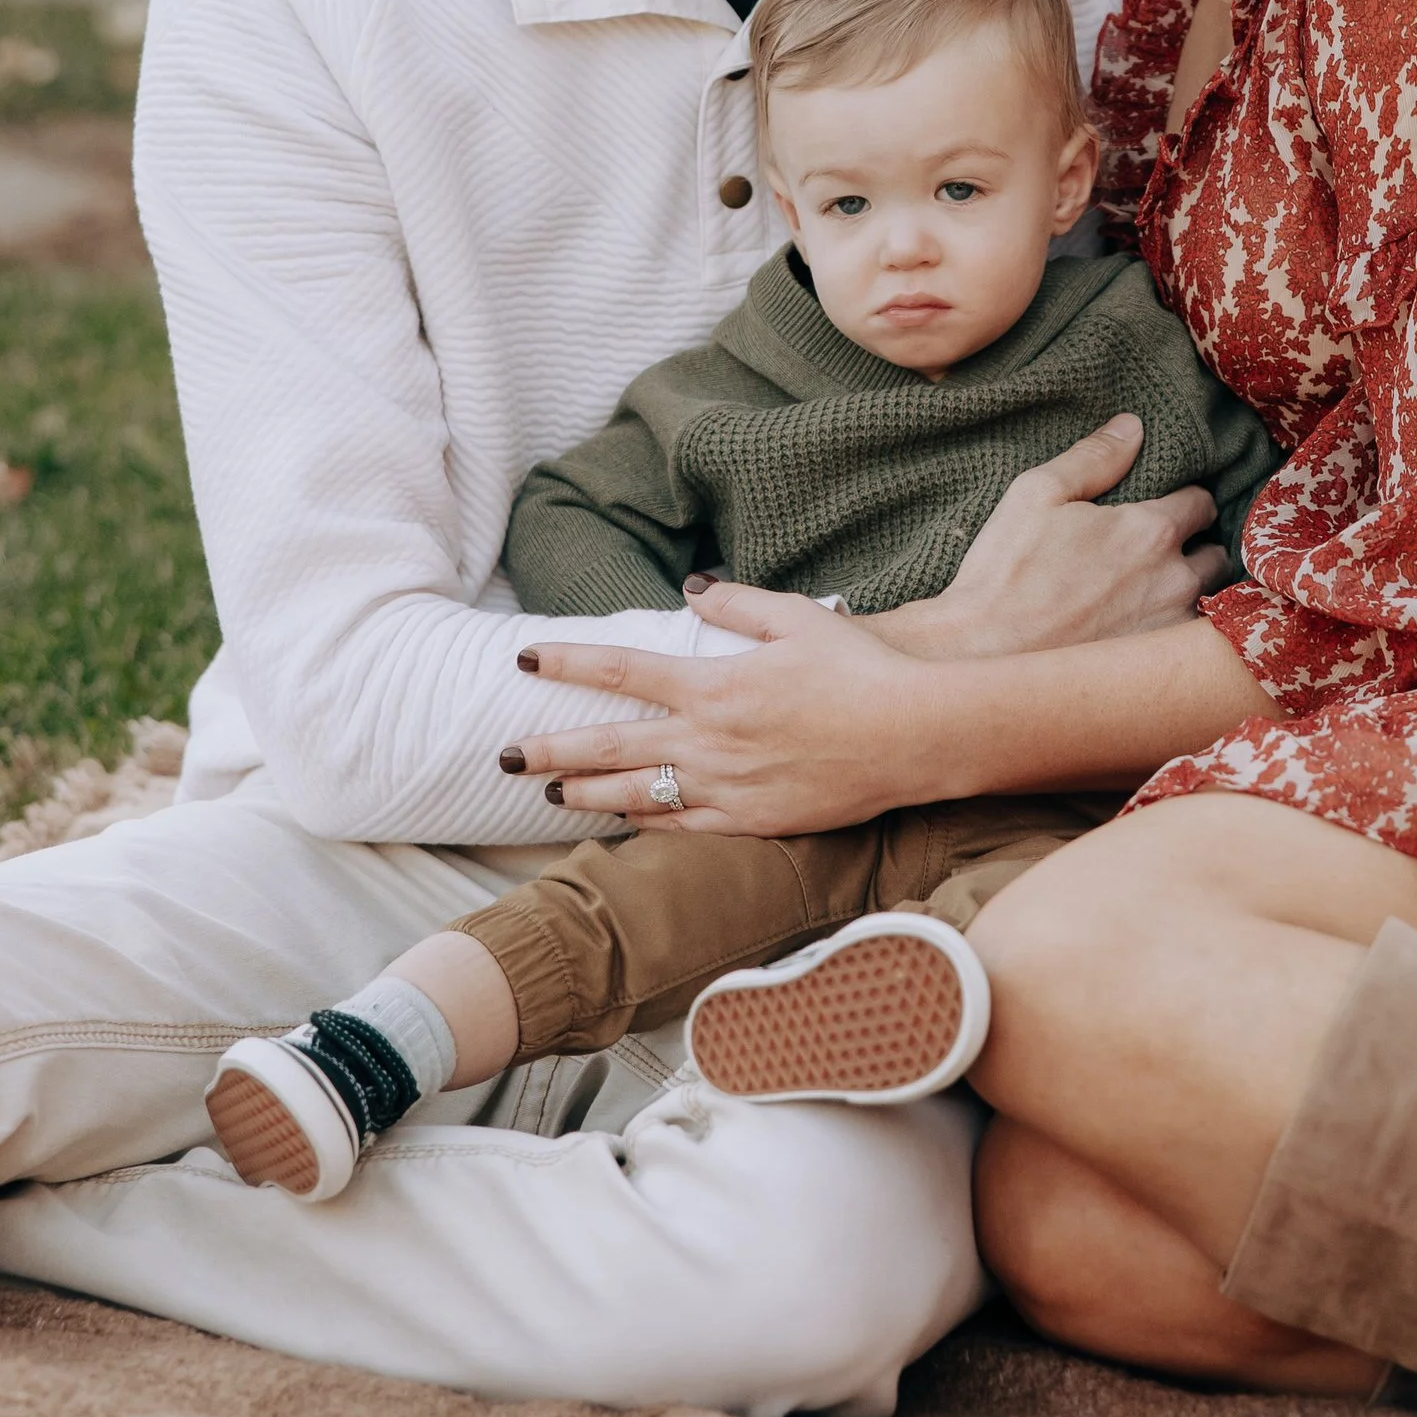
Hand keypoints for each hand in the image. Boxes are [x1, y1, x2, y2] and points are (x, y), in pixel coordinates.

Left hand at [505, 594, 941, 835]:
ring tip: (549, 793)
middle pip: (610, 746)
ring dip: (586, 792)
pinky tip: (620, 821)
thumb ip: (736, 604)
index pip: (622, 671)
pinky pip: (682, 827)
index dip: (569, 662)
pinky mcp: (752, 822)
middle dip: (550, 750)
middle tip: (503, 756)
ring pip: (636, 795)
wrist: (913, 735)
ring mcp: (727, 787)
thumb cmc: (860, 669)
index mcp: (714, 685)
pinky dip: (644, 823)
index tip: (525, 658)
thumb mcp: (798, 617)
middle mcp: (708, 741)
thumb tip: (692, 589)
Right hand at [877, 415, 1228, 659]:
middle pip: (1215, 554)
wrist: (983, 656)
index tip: (1169, 506)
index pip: (1200, 503)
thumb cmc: (1005, 572)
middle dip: (1196, 548)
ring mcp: (1170, 628)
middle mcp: (1174, 579)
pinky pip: (1184, 644)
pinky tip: (1144, 631)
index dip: (1186, 500)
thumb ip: (1093, 457)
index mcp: (1151, 530)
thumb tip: (1132, 426)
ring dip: (1189, 592)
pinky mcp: (1156, 670)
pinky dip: (1174, 633)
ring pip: (1204, 602)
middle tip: (1163, 551)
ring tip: (1156, 592)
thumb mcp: (1037, 493)